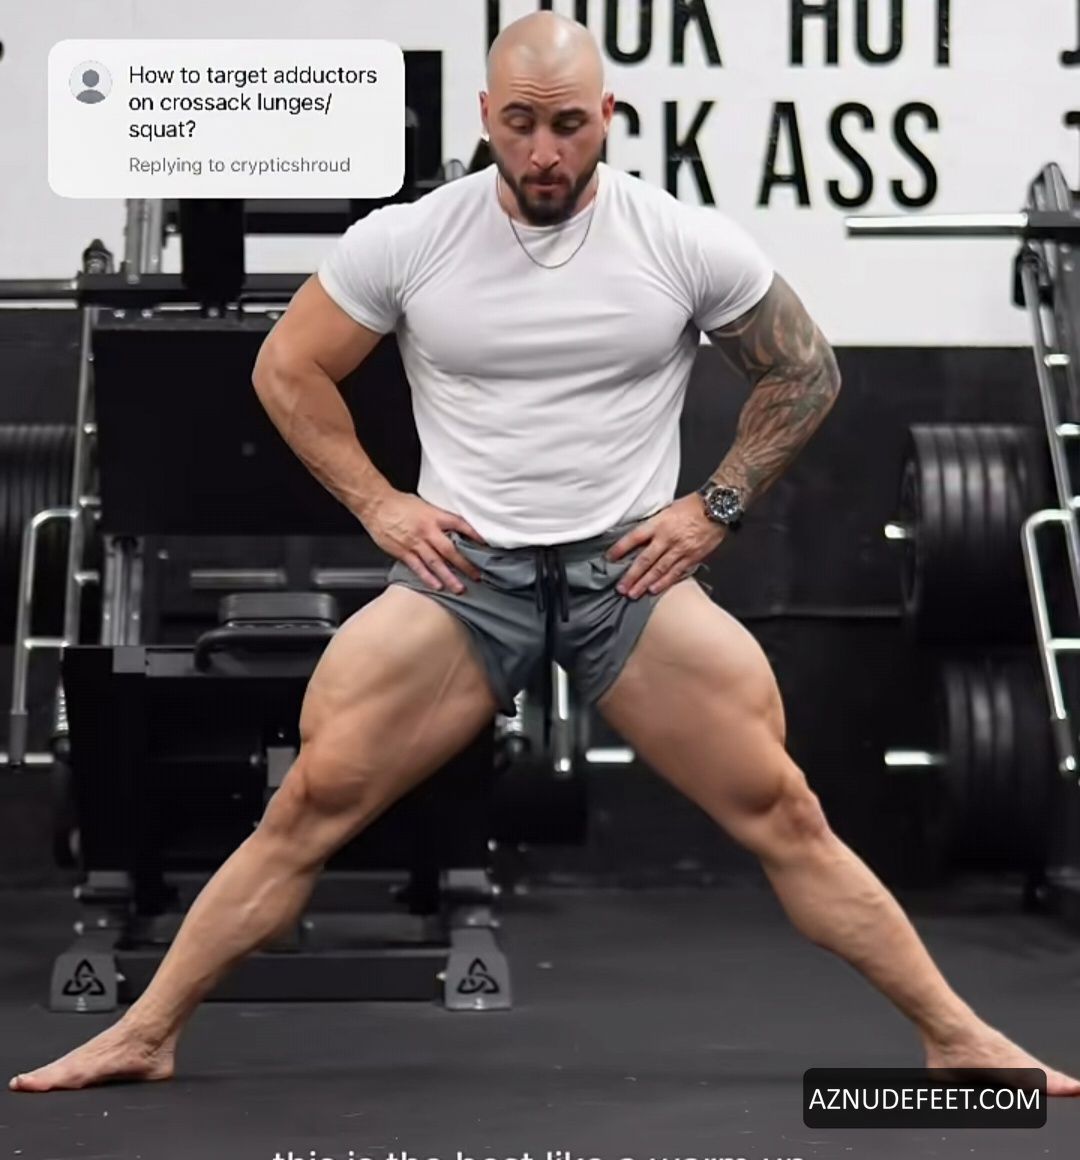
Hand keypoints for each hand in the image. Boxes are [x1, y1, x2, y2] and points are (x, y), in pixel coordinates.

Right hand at [363, 490, 486, 593]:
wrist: (376, 504)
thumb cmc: (398, 503)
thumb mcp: (424, 505)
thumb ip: (437, 517)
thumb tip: (451, 527)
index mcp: (434, 516)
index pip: (460, 525)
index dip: (474, 535)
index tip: (485, 545)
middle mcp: (427, 530)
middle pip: (451, 550)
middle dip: (465, 565)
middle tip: (477, 576)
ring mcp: (415, 543)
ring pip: (436, 563)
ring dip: (449, 577)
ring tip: (459, 588)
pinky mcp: (403, 551)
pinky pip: (418, 567)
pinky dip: (428, 577)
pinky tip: (437, 586)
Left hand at [606, 494, 726, 598]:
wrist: (718, 507)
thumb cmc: (693, 505)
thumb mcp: (668, 510)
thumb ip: (655, 525)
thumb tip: (640, 538)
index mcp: (659, 523)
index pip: (634, 537)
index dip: (620, 548)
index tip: (609, 558)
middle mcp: (667, 537)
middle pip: (644, 560)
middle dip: (631, 576)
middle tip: (620, 588)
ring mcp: (680, 549)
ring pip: (659, 570)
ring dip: (644, 583)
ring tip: (633, 594)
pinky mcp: (693, 557)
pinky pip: (676, 573)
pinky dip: (664, 582)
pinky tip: (654, 590)